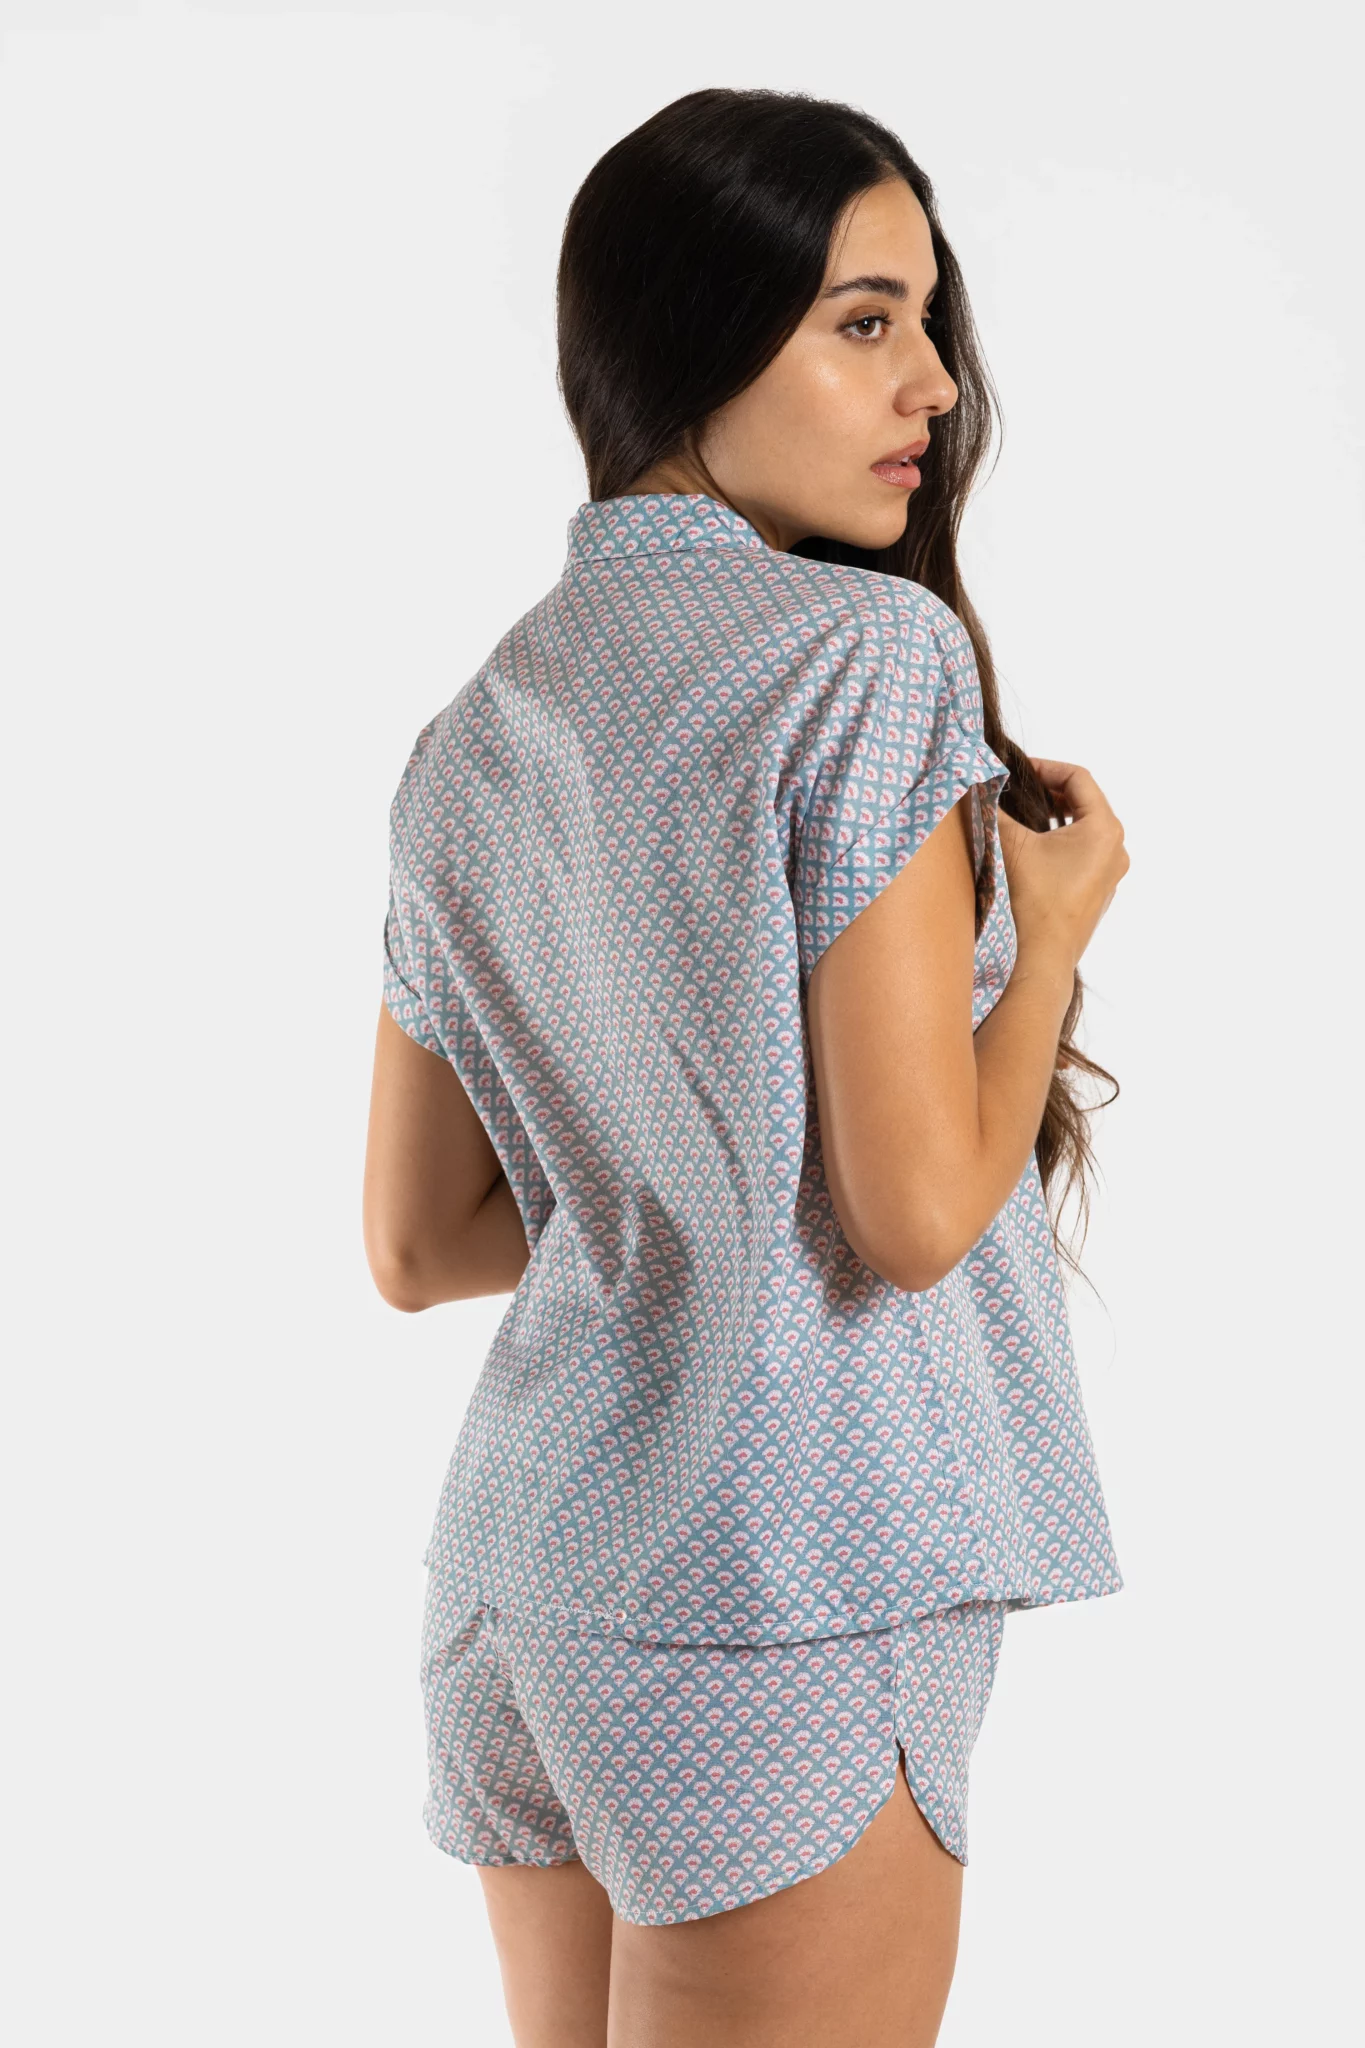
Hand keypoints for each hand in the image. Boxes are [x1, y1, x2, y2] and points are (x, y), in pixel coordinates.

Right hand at [996, 758, 1128, 976]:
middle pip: (1085, 803)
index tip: (1018, 770)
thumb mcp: (1009, 844)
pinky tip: (1034, 852)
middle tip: (1019, 790)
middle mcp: (1116, 849)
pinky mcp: (1098, 895)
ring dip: (1055, 819)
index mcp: (1104, 829)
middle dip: (1050, 793)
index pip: (1078, 779)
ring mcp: (1110, 875)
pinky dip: (1061, 844)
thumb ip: (994, 808)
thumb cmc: (1032, 899)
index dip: (1046, 767)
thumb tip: (976, 786)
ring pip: (1084, 831)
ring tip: (1025, 818)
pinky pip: (1083, 856)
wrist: (1040, 958)